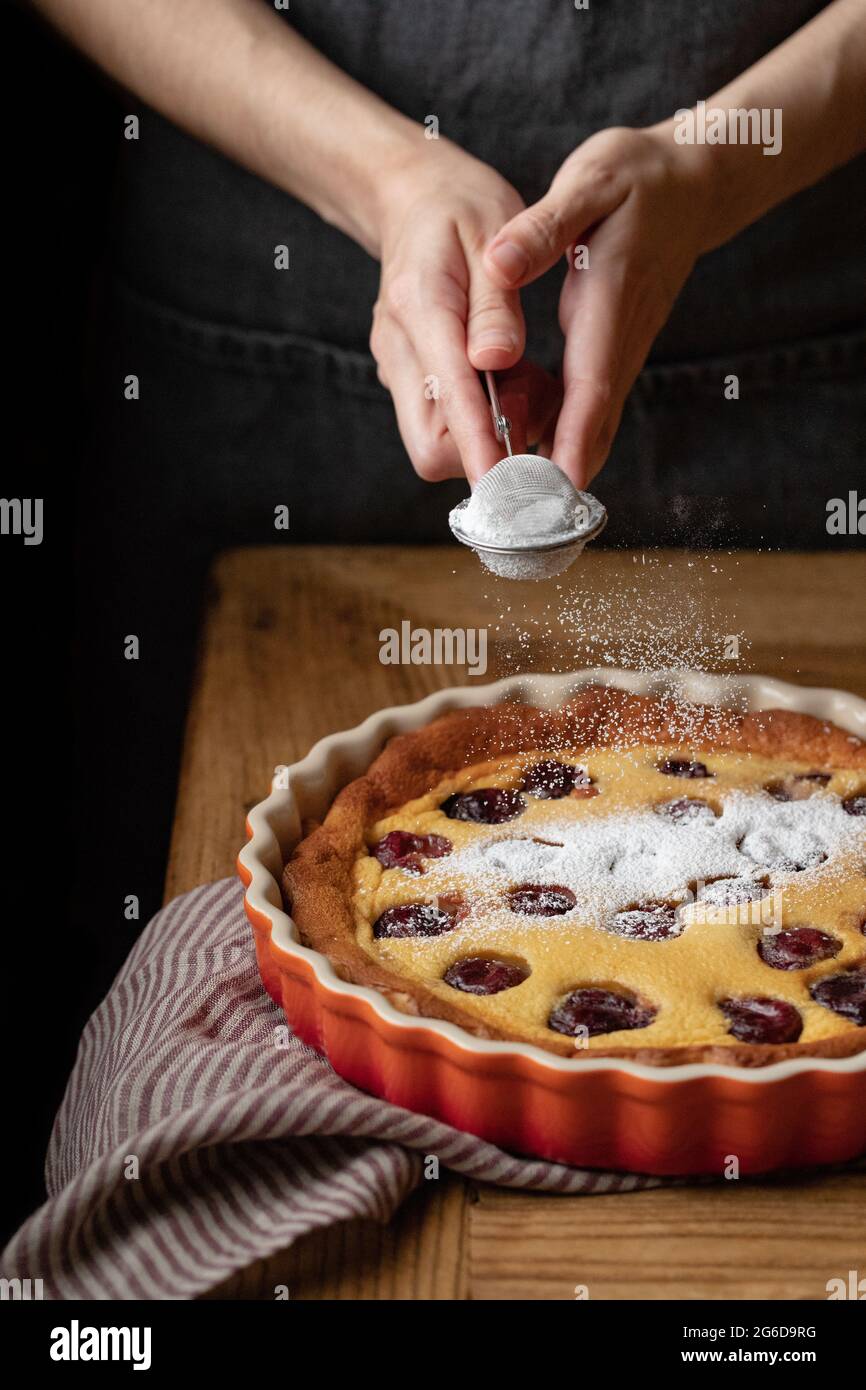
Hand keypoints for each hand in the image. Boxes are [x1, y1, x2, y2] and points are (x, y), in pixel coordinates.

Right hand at [371, 139, 559, 482]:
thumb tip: (498, 361)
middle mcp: (400, 348)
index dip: (480, 448)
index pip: (449, 400)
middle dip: (485, 449)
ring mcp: (399, 367)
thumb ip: (496, 304)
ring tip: (524, 378)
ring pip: (435, 441)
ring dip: (487, 433)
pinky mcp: (408, 376)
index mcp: (420, 307)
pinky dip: (479, 417)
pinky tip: (507, 376)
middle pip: (431, 446)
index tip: (507, 485)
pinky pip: (442, 421)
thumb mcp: (490, 232)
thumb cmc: (460, 207)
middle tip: (533, 401)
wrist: (410, 194)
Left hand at [483, 125, 712, 487]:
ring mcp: (625, 346)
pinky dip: (572, 435)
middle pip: (597, 419)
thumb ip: (546, 225)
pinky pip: (595, 402)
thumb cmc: (636, 177)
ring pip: (598, 418)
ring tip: (523, 504)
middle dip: (566, 472)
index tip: (559, 484)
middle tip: (529, 519)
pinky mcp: (620, 347)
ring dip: (567, 462)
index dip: (575, 437)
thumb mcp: (589, 181)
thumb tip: (501, 263)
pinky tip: (537, 456)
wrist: (691, 181)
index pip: (592, 382)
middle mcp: (622, 335)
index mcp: (608, 299)